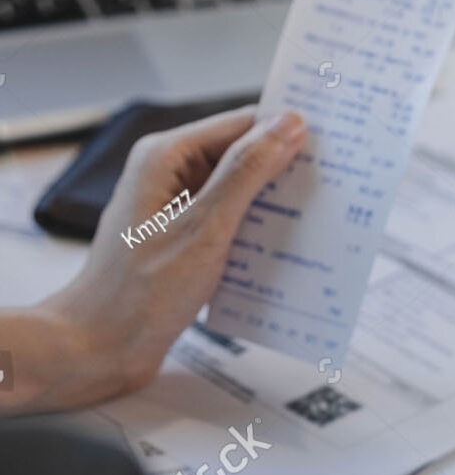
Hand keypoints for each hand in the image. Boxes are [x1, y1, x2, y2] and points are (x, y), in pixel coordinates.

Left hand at [30, 107, 305, 410]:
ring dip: (274, 205)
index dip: (286, 132)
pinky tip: (285, 249)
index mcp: (167, 157)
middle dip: (285, 170)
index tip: (333, 145)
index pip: (242, 125)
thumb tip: (288, 126)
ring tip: (317, 218)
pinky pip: (232, 222)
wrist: (99, 349)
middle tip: (334, 185)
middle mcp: (170, 175)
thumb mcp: (206, 227)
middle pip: (243, 156)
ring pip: (241, 191)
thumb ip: (248, 172)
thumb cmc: (140, 292)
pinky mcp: (184, 239)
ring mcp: (176, 208)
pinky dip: (257, 231)